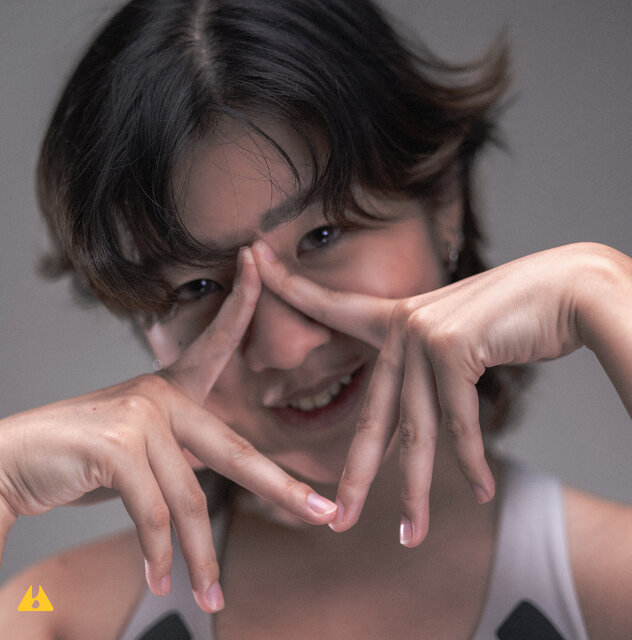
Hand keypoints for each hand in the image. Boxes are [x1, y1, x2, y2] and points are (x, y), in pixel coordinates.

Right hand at [0, 249, 336, 611]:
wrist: (9, 464)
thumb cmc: (78, 458)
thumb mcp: (140, 450)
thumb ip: (180, 455)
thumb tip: (215, 479)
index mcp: (169, 388)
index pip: (216, 341)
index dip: (241, 302)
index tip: (258, 261)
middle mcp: (159, 394)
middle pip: (234, 448)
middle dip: (281, 488)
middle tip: (321, 513)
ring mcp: (139, 416)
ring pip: (189, 496)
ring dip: (199, 555)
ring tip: (212, 594)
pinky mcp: (116, 446)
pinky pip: (153, 511)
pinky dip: (158, 554)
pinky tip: (160, 580)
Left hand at [252, 241, 629, 546]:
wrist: (568, 288)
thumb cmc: (513, 312)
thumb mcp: (456, 334)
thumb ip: (428, 366)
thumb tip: (415, 410)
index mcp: (395, 318)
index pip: (332, 308)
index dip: (290, 287)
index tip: (256, 261)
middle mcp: (402, 327)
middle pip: (371, 416)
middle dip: (355, 477)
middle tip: (336, 521)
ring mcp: (424, 338)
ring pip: (414, 433)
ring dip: (416, 492)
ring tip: (408, 537)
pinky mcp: (453, 350)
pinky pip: (459, 423)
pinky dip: (472, 461)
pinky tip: (481, 491)